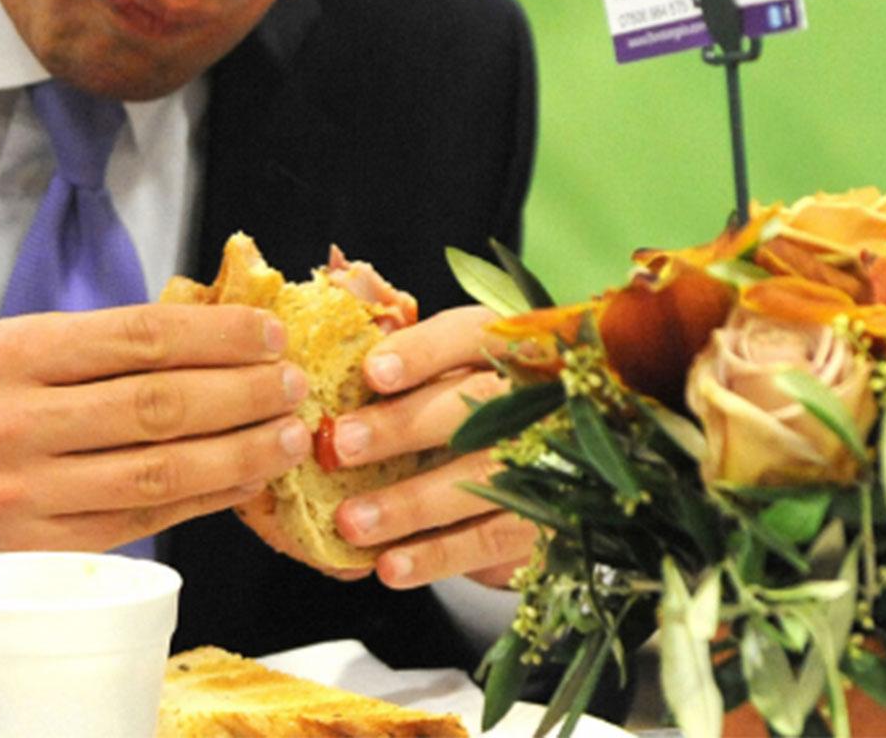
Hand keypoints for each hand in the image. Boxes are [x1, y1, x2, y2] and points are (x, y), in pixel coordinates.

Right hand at [0, 304, 311, 584]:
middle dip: (241, 392)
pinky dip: (204, 499)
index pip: (137, 337)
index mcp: (9, 354)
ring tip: (286, 435)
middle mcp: (14, 423)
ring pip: (159, 471)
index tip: (268, 333)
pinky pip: (144, 522)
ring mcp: (26, 495)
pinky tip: (243, 479)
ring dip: (239, 452)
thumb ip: (97, 343)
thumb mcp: (7, 350)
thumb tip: (213, 332)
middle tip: (292, 384)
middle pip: (157, 404)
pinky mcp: (42, 552)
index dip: (216, 335)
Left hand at [327, 304, 537, 589]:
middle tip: (341, 445)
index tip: (372, 372)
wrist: (542, 473)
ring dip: (409, 504)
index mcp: (509, 345)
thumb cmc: (470, 406)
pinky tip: (389, 566)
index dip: (424, 352)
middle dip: (403, 426)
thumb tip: (337, 320)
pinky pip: (489, 540)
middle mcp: (537, 399)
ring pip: (480, 480)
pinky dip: (436, 556)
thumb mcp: (448, 368)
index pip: (472, 335)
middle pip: (474, 406)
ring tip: (350, 520)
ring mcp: (548, 462)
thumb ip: (402, 348)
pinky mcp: (545, 523)